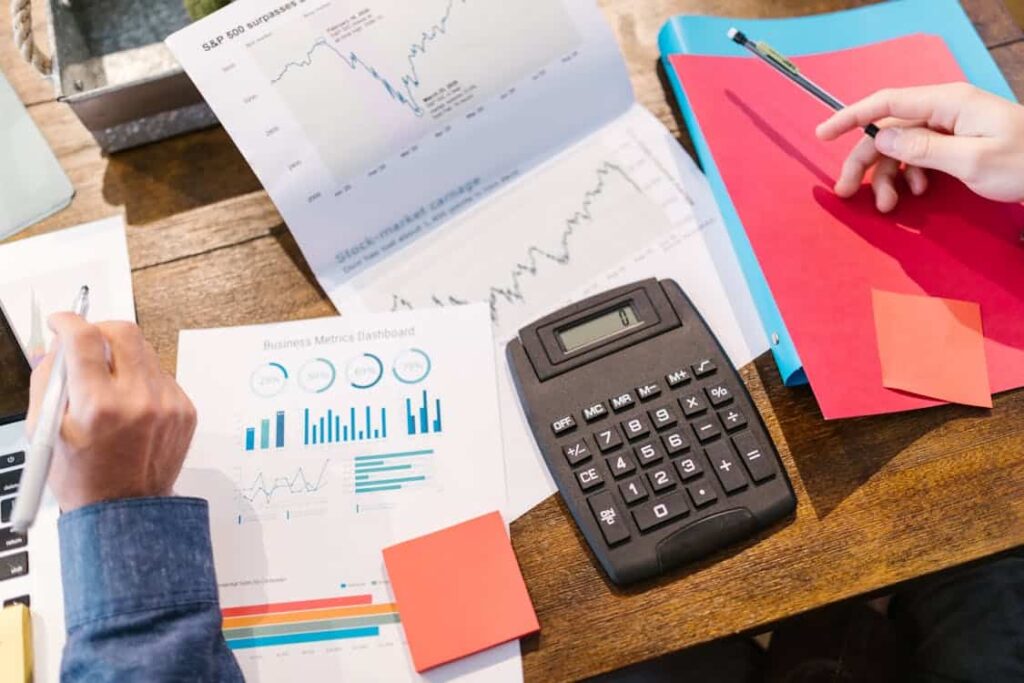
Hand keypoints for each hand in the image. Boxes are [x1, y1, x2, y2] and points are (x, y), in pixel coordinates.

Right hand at [26, 314, 196, 511]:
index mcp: (98, 406)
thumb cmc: (83, 478)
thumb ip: (48, 382)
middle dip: (99, 329)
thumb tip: (54, 347)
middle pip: (124, 332)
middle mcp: (138, 401)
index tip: (61, 321)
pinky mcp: (185, 409)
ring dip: (121, 357)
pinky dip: (142, 380)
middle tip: (86, 342)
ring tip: (107, 385)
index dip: (68, 322)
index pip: (84, 339)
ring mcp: (168, 404)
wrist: (126, 510)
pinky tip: (130, 406)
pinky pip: (161, 376)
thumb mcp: (47, 431)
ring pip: (145, 352)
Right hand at [816, 82, 1023, 211]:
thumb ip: (922, 148)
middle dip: (864, 162)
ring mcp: (950, 128)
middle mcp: (944, 111)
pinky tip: (917, 193)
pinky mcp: (956, 145)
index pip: (886, 103)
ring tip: (888, 206)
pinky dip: (909, 177)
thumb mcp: (972, 160)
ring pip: (900, 148)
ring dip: (887, 177)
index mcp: (947, 103)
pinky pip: (918, 157)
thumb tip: (880, 138)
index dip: (850, 118)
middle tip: (845, 193)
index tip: (822, 134)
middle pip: (888, 131)